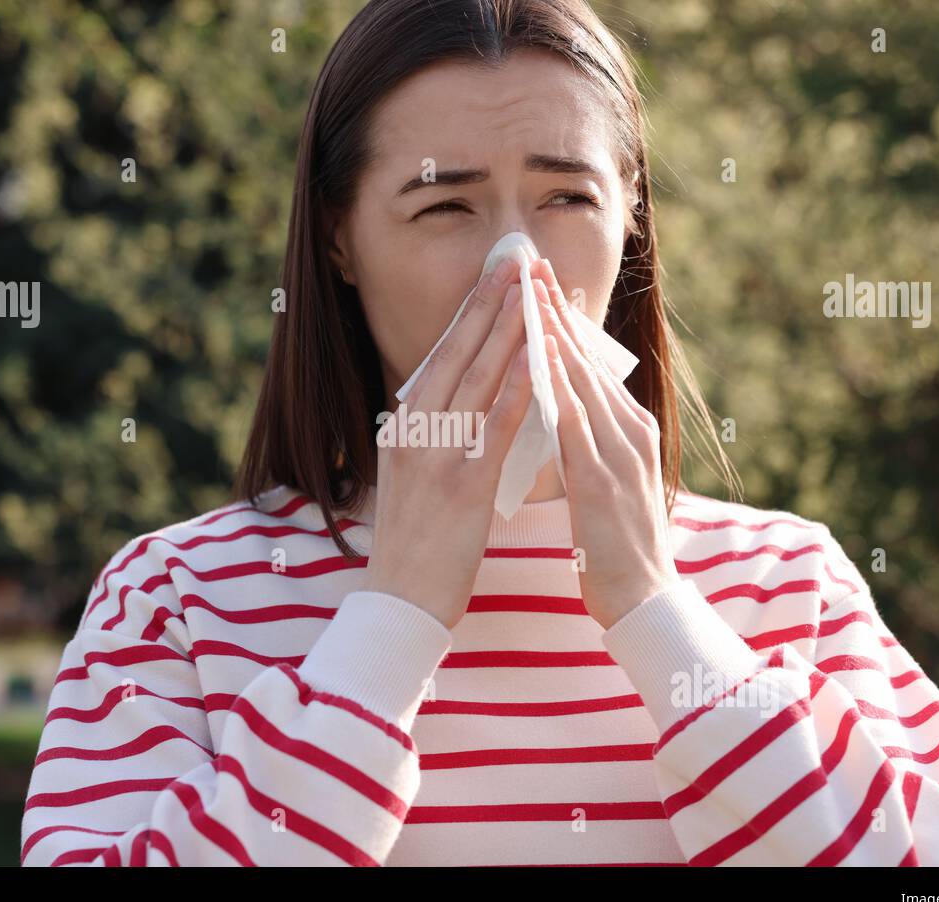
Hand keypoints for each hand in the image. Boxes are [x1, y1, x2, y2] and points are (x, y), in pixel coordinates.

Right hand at [365, 257, 532, 629]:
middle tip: (513, 263)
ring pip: (478, 379)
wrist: (401, 601)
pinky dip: (518, 388)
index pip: (440, 359)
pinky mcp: (464, 483)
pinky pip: (496, 425)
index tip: (490, 280)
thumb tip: (454, 405)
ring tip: (530, 291)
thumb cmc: (414, 546)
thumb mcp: (411, 479)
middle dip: (487, 305)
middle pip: (457, 355)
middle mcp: (415, 431)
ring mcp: (437, 455)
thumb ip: (430, 439)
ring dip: (507, 332)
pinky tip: (537, 358)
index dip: (468, 316)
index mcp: (403, 428)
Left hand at [527, 257, 681, 629]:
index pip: (589, 366)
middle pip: (585, 359)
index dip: (563, 323)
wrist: (642, 599)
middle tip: (531, 264)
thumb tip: (563, 411)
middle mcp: (627, 430)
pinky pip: (574, 421)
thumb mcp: (605, 481)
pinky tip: (535, 357)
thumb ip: (589, 443)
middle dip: (556, 310)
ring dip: (552, 334)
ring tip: (529, 290)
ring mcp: (618, 451)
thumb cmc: (615, 547)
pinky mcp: (603, 477)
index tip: (540, 284)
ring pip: (580, 380)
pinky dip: (554, 385)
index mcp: (626, 430)